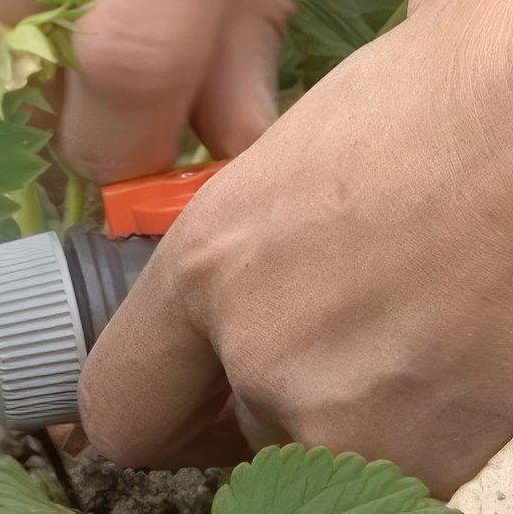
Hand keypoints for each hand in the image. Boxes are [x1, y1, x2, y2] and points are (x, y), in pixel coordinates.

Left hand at [78, 0, 512, 499]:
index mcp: (211, 262)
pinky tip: (443, 341)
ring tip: (400, 316)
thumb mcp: (289, 153)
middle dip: (256, 390)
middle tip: (318, 322)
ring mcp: (355, 419)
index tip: (181, 389)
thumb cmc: (433, 97)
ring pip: (310, 449)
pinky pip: (388, 465)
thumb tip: (239, 272)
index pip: (119, 406)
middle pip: (224, 434)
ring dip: (337, 404)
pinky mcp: (442, 459)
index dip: (150, 402)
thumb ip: (237, 238)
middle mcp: (265, 355)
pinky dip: (404, 422)